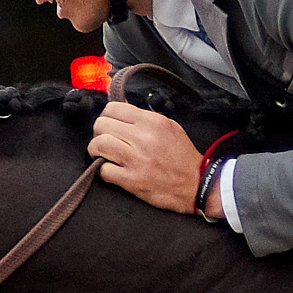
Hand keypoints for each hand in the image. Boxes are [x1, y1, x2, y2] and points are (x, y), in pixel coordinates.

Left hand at [88, 103, 205, 214]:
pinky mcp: (132, 180)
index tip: (109, 125)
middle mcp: (143, 137)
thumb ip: (144, 117)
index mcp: (151, 121)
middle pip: (101, 125)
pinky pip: (104, 170)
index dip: (106, 116)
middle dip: (98, 133)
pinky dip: (104, 171)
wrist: (197, 184)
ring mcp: (136, 159)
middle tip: (103, 140)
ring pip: (99, 145)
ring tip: (102, 155)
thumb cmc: (182, 156)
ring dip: (95, 150)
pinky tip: (111, 171)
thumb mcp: (169, 126)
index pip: (113, 108)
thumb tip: (121, 110)